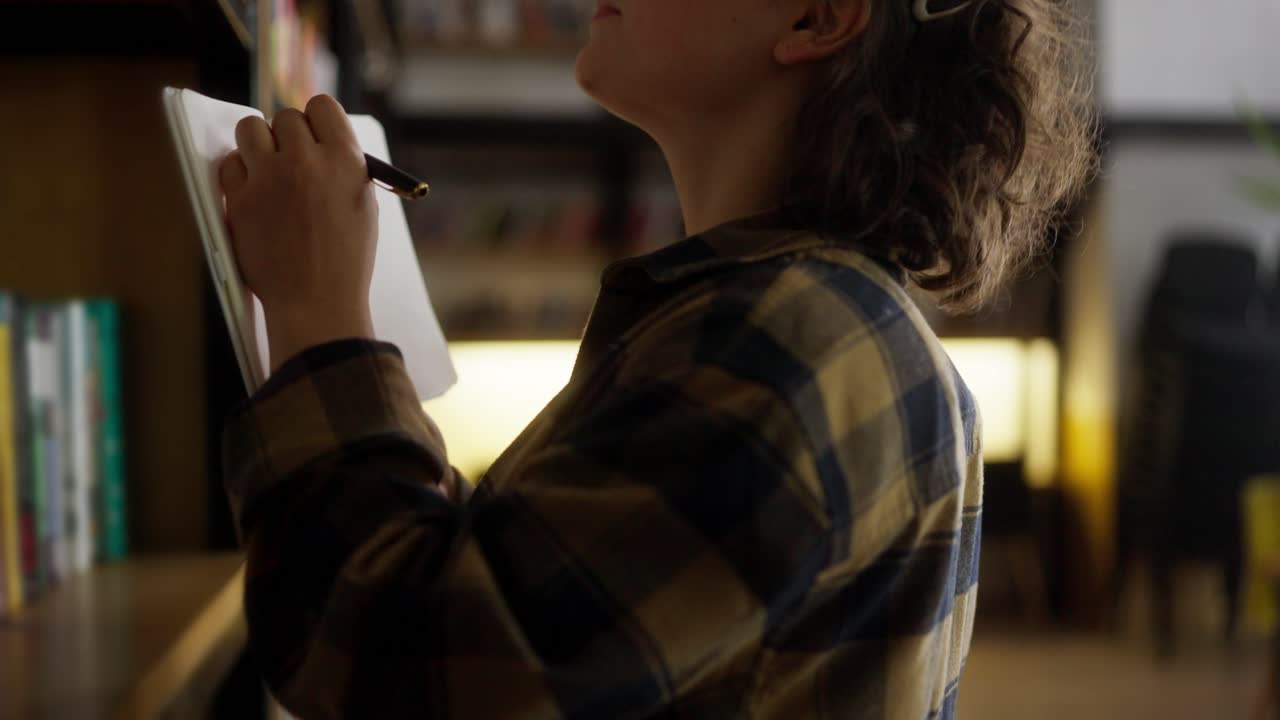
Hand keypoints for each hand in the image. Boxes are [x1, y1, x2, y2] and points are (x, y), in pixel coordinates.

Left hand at [219, 95, 377, 370]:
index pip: (322, 105)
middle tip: (293, 161)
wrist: (317, 304)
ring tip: (268, 168)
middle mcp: (306, 162)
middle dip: (289, 136)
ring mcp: (269, 180)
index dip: (317, 119)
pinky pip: (230, 164)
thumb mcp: (364, 207)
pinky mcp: (239, 200)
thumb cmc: (346, 260)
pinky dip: (240, 173)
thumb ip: (344, 168)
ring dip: (259, 143)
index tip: (314, 134)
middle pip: (286, 117)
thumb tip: (320, 142)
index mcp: (345, 161)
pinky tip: (254, 192)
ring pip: (250, 128)